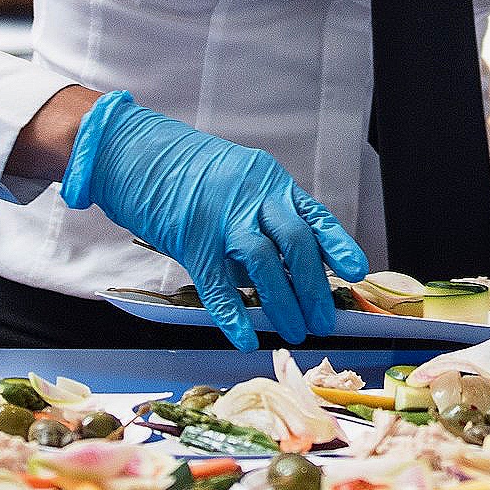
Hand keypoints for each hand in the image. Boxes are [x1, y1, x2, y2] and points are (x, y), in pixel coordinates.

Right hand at [60, 90, 367, 348]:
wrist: (133, 150)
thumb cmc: (184, 170)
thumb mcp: (235, 181)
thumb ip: (260, 217)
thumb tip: (286, 264)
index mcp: (267, 180)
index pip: (312, 215)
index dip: (337, 245)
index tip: (356, 271)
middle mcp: (251, 195)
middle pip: (295, 242)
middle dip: (314, 285)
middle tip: (324, 319)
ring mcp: (221, 217)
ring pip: (264, 263)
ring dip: (283, 302)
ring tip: (296, 331)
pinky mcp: (191, 240)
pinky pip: (218, 284)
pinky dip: (235, 315)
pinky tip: (247, 338)